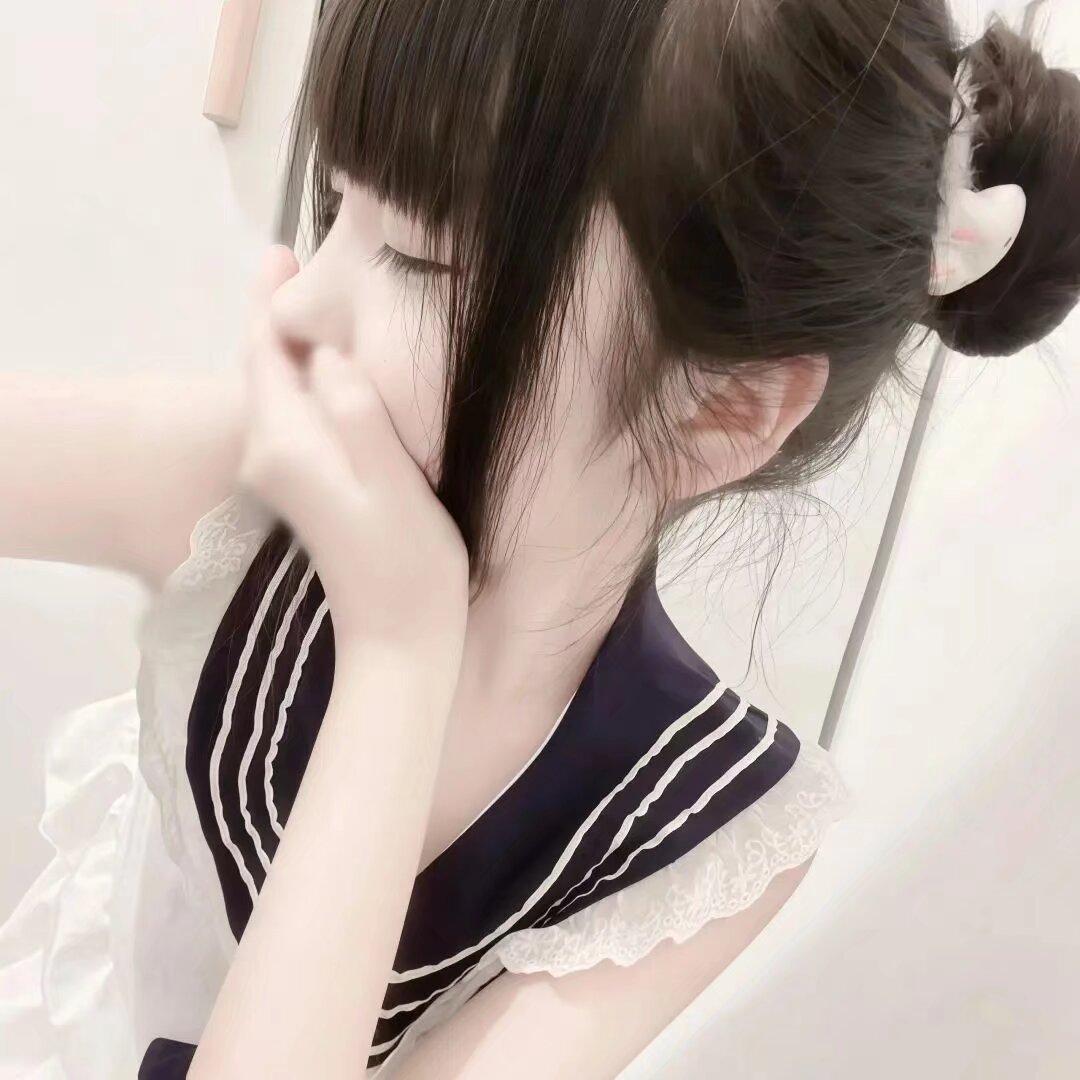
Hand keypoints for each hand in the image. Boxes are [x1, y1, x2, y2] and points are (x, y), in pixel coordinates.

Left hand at [236, 245, 468, 668]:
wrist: (399, 642)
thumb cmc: (408, 563)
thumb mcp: (395, 483)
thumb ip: (359, 413)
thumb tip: (332, 355)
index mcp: (286, 443)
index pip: (262, 353)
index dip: (269, 300)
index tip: (284, 253)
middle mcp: (270, 455)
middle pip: (262, 369)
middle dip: (276, 317)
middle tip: (305, 266)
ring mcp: (284, 476)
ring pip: (278, 393)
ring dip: (293, 349)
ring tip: (325, 308)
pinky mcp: (305, 491)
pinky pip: (296, 417)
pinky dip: (307, 383)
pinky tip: (337, 372)